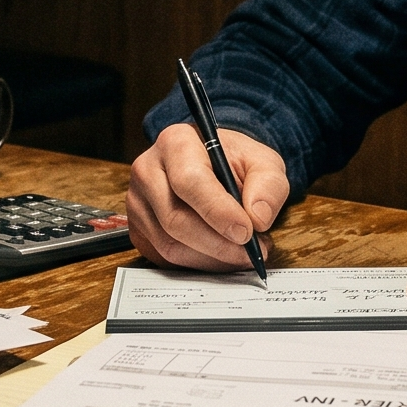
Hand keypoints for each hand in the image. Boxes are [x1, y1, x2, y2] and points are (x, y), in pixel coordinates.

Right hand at [128, 122, 289, 271]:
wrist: (213, 164)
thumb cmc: (234, 162)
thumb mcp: (262, 162)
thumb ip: (268, 185)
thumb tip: (258, 218)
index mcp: (176, 142)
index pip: (189, 181)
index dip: (218, 211)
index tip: (246, 232)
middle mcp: (148, 170)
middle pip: (175, 218)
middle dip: (218, 243)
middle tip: (252, 250)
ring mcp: (137, 202)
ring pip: (170, 244)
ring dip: (212, 257)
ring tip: (244, 253)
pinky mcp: (138, 229)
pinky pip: (165, 258)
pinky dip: (200, 264)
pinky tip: (223, 256)